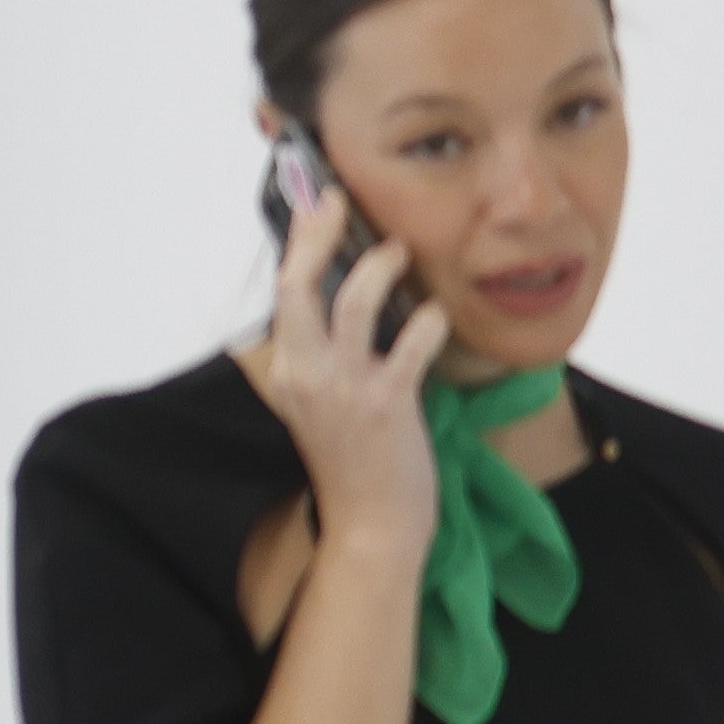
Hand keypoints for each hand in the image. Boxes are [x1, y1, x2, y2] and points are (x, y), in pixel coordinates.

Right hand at [254, 189, 446, 542]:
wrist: (372, 523)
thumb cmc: (352, 460)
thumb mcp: (316, 403)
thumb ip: (319, 355)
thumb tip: (343, 294)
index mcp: (284, 371)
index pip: (284, 293)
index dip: (299, 244)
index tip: (316, 206)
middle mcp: (304, 375)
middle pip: (298, 288)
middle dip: (318, 236)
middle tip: (339, 201)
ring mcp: (342, 390)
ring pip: (350, 305)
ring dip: (378, 268)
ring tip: (398, 250)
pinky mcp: (386, 405)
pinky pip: (409, 344)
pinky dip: (428, 322)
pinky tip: (439, 314)